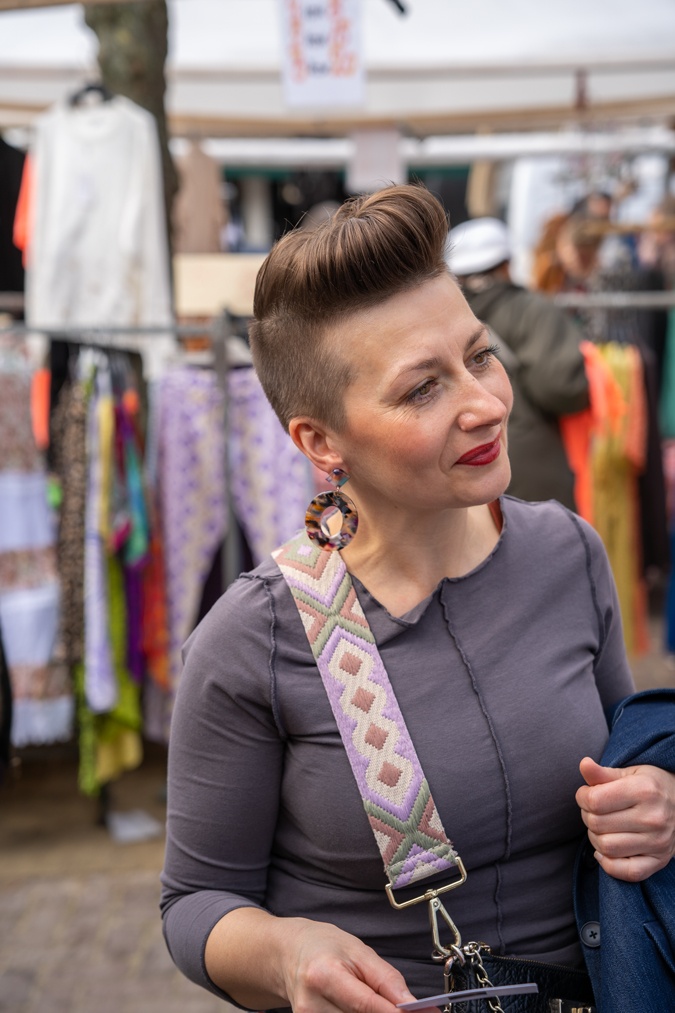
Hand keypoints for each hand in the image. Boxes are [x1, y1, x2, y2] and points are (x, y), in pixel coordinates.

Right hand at [278, 917, 430, 1012]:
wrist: (288, 955)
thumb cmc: (324, 947)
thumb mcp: (359, 951)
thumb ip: (387, 980)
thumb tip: (414, 1005)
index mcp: (324, 975)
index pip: (366, 1005)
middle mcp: (311, 1004)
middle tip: (410, 1011)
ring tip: (383, 1006)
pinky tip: (365, 1011)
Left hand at [576, 757, 674, 881]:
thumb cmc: (649, 786)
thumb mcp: (628, 773)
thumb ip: (602, 773)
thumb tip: (584, 764)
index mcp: (644, 791)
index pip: (594, 801)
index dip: (582, 797)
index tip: (586, 795)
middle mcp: (653, 818)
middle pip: (597, 824)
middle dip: (587, 816)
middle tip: (594, 811)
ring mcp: (658, 842)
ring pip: (606, 848)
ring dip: (595, 838)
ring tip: (602, 828)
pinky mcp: (660, 861)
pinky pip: (627, 872)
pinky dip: (609, 864)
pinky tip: (605, 852)